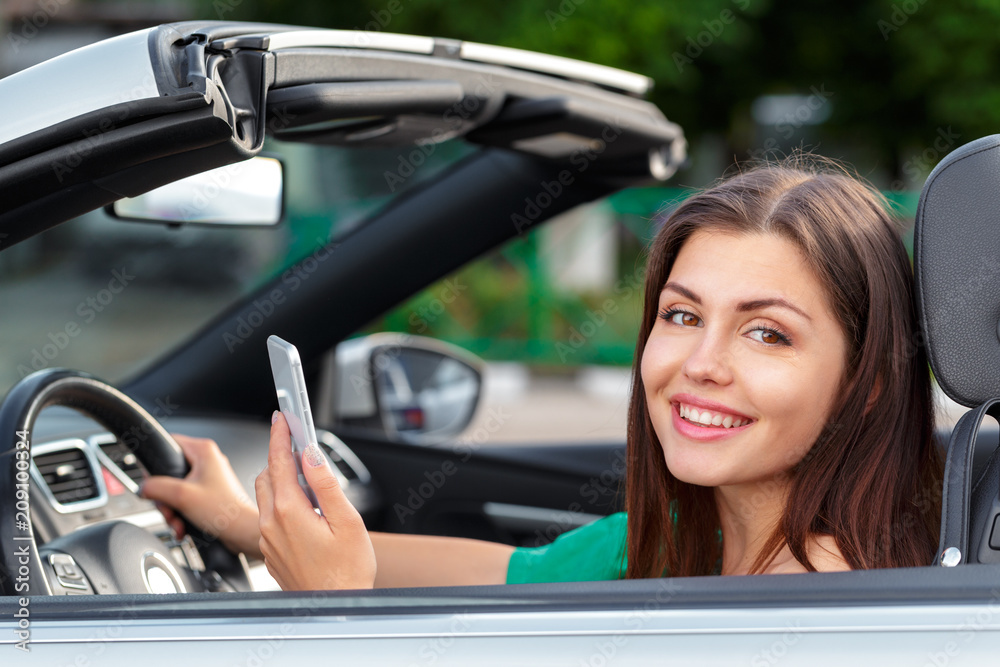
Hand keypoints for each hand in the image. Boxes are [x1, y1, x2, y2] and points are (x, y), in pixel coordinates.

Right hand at [141, 434, 261, 558]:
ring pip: (174, 489)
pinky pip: (184, 500)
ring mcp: (208, 478)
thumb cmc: (225, 511)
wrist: (242, 532)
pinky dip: (180, 514)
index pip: (168, 443)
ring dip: (172, 509)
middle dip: (164, 497)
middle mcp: (207, 461)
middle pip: (168, 472)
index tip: (151, 479)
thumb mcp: (182, 496)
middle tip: (169, 509)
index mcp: (203, 451)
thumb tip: (142, 487)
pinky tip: (183, 526)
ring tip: (178, 521)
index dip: (155, 462)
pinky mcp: (208, 493)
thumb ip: (155, 487)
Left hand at [255, 412, 375, 590]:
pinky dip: (281, 502)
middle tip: (297, 443)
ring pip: (265, 496)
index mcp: (290, 511)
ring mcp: (268, 539)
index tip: (282, 418)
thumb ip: (326, 484)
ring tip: (306, 477)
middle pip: (266, 475)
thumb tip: (312, 456)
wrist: (335, 607)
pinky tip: (304, 508)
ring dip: (279, 479)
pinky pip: (269, 517)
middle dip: (279, 456)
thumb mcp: (346, 521)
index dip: (281, 436)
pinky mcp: (271, 551)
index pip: (279, 461)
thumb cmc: (347, 571)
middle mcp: (271, 524)